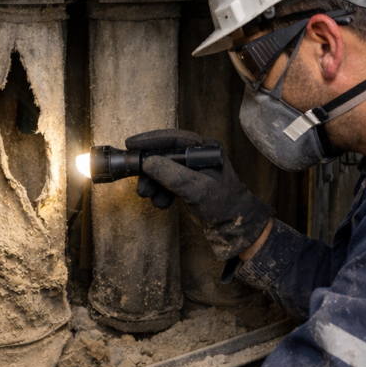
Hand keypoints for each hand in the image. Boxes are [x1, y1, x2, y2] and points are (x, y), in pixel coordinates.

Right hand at [125, 129, 271, 259]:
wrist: (234, 228)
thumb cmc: (223, 205)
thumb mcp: (196, 188)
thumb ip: (172, 174)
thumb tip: (147, 162)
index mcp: (206, 149)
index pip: (174, 139)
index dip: (151, 141)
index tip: (131, 144)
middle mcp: (199, 155)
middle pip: (166, 155)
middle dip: (150, 169)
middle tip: (139, 181)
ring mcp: (193, 170)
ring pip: (164, 170)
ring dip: (153, 183)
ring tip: (148, 195)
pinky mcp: (189, 183)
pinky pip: (168, 182)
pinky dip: (161, 192)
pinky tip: (161, 203)